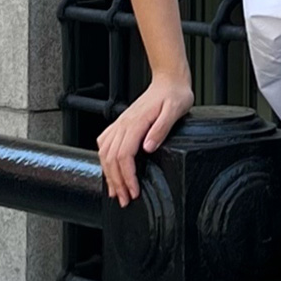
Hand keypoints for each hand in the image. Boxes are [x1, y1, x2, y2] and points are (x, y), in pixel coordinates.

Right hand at [97, 71, 193, 204]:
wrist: (169, 80)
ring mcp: (121, 123)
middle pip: (111, 159)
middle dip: (116, 183)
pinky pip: (105, 143)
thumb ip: (161, 129)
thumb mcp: (175, 110)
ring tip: (116, 192)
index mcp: (135, 123)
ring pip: (105, 153)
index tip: (134, 192)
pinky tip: (109, 169)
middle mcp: (124, 124)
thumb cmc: (174, 94)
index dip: (127, 177)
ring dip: (109, 175)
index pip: (124, 156)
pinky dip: (105, 160)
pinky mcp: (122, 123)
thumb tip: (148, 148)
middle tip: (125, 200)